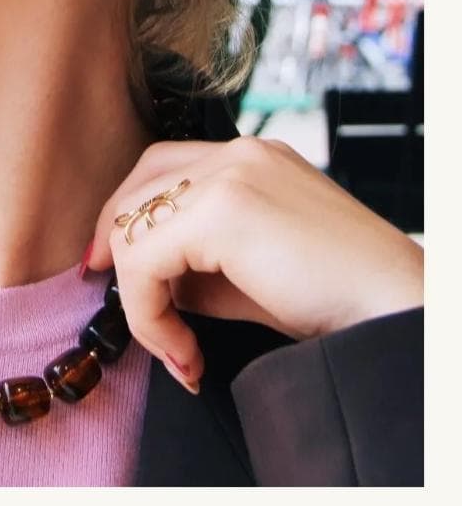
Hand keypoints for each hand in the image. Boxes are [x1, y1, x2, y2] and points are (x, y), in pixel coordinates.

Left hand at [84, 135, 422, 391]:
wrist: (393, 311)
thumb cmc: (333, 297)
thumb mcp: (247, 271)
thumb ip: (193, 262)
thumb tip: (146, 281)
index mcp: (248, 158)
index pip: (161, 167)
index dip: (126, 215)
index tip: (113, 267)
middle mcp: (236, 153)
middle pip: (139, 185)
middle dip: (117, 247)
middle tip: (125, 306)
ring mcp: (230, 172)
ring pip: (134, 224)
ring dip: (139, 297)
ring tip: (176, 348)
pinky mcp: (222, 208)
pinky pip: (145, 258)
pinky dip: (150, 314)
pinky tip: (185, 353)